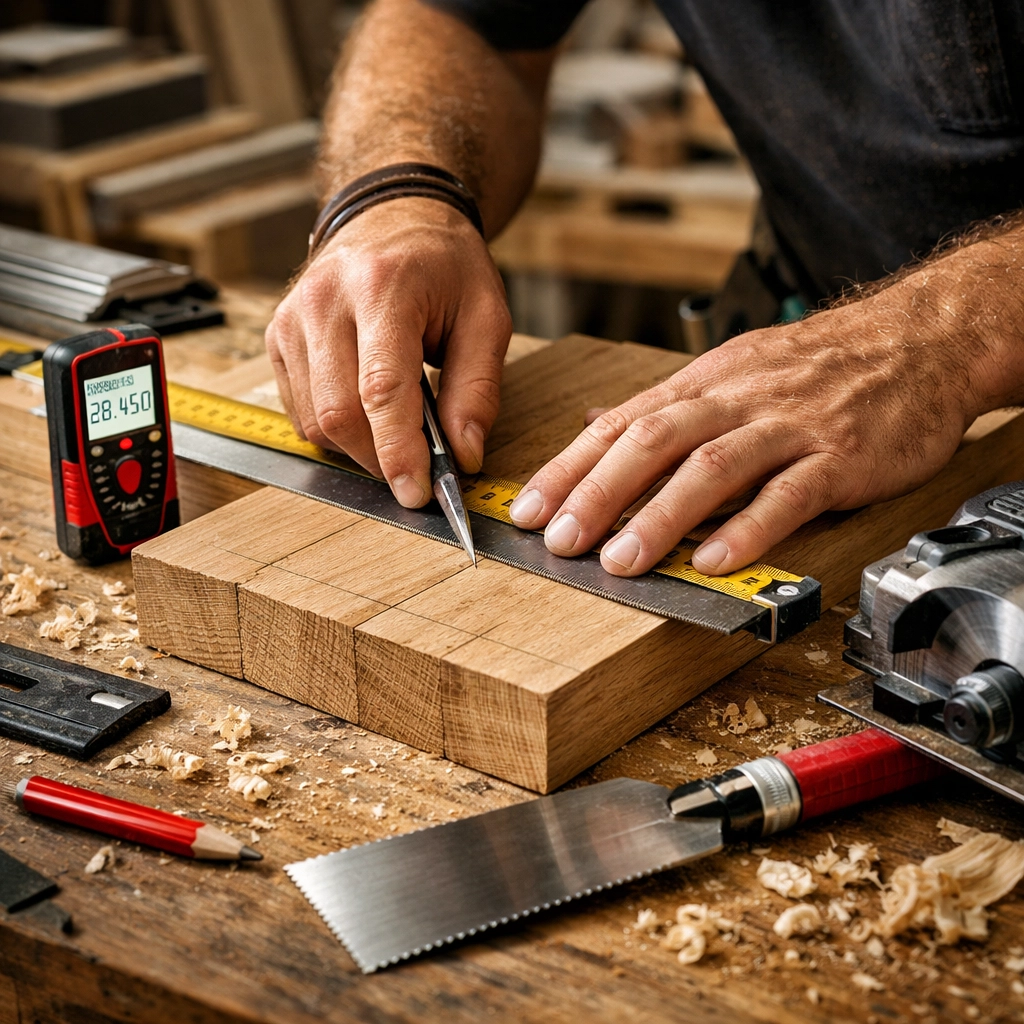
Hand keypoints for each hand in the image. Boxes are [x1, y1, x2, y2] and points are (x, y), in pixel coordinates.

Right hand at [266, 197, 511, 505]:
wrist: (391, 214)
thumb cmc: (444, 264)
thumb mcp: (486, 315)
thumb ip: (478, 388)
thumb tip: (464, 456)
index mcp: (383, 288)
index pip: (381, 388)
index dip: (398, 451)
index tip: (416, 493)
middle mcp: (325, 301)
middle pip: (339, 413)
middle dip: (380, 459)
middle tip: (418, 472)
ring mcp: (292, 319)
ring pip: (315, 420)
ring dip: (358, 448)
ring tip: (398, 435)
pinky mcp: (278, 336)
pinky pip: (299, 410)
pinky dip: (335, 430)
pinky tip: (367, 414)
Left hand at [508, 286, 983, 575]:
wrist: (918, 339)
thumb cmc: (817, 364)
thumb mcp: (731, 369)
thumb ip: (664, 405)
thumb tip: (596, 422)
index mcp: (703, 384)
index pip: (620, 425)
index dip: (569, 468)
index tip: (528, 509)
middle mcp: (735, 400)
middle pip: (653, 441)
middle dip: (598, 493)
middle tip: (560, 538)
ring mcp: (787, 426)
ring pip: (712, 467)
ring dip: (660, 516)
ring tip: (620, 559)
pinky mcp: (839, 456)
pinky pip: (789, 492)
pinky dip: (750, 528)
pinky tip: (717, 561)